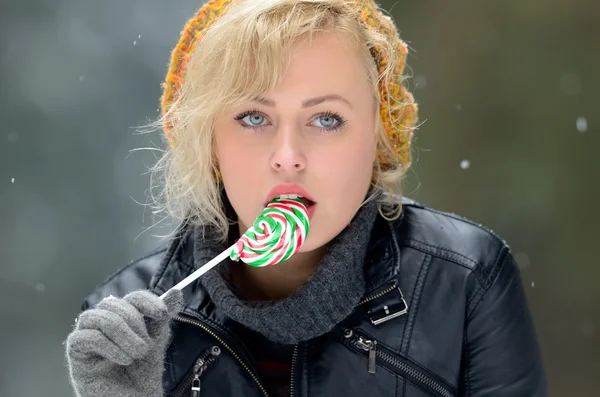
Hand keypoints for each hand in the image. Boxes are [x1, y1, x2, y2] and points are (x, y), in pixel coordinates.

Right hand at [65, 289, 182, 396]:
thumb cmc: (142, 372)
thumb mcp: (157, 340)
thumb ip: (163, 317)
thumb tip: (176, 292)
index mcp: (123, 315)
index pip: (133, 297)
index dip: (147, 301)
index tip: (162, 314)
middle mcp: (102, 320)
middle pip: (114, 304)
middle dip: (134, 323)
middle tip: (145, 348)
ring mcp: (86, 334)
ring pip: (98, 318)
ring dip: (123, 335)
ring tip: (137, 355)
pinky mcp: (75, 352)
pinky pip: (85, 337)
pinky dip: (109, 347)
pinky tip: (123, 360)